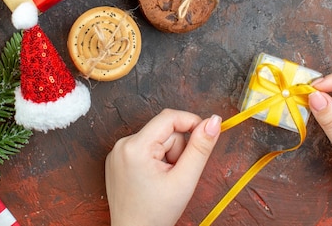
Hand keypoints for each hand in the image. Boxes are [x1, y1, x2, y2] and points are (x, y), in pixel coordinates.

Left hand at [105, 109, 220, 225]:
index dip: (192, 122)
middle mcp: (122, 144)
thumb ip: (201, 148)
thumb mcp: (185, 180)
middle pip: (164, 131)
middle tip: (176, 175)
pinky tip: (153, 180)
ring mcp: (118, 152)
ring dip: (167, 157)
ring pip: (156, 140)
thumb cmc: (155, 214)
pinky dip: (155, 161)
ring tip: (163, 180)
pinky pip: (145, 149)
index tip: (207, 135)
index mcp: (135, 147)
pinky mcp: (118, 159)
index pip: (169, 117)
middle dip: (177, 150)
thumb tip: (214, 121)